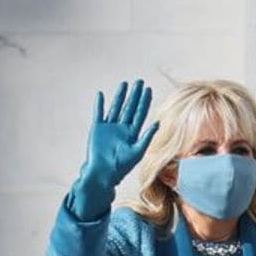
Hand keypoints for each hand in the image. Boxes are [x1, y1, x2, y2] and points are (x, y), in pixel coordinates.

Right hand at [70, 79, 159, 220]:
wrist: (102, 174)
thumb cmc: (121, 167)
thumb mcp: (138, 152)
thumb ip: (147, 137)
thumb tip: (158, 123)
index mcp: (132, 134)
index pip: (140, 114)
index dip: (144, 102)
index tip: (148, 90)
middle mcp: (121, 130)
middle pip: (129, 108)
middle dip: (135, 95)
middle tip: (140, 82)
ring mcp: (109, 128)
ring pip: (116, 108)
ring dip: (120, 96)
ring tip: (125, 84)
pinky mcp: (97, 129)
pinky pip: (99, 114)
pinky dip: (99, 104)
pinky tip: (101, 95)